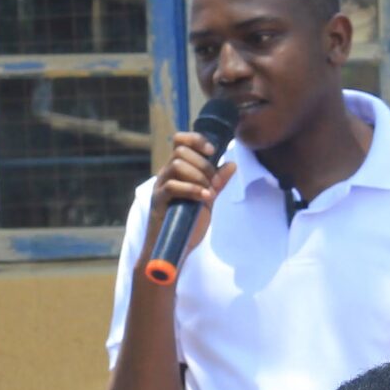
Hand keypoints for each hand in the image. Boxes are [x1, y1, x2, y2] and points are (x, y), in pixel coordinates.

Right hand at [140, 130, 239, 273]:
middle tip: (214, 183)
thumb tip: (231, 164)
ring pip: (176, 165)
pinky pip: (172, 186)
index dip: (196, 140)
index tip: (212, 151)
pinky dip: (192, 190)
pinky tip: (205, 198)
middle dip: (204, 164)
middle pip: (181, 151)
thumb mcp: (207, 200)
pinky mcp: (158, 201)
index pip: (180, 141)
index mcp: (176, 170)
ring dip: (199, 176)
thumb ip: (217, 182)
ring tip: (208, 193)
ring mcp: (160, 186)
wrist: (173, 249)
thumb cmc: (187, 224)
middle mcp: (166, 174)